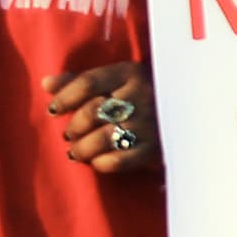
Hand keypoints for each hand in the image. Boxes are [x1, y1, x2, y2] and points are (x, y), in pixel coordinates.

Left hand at [46, 61, 160, 177]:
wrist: (191, 112)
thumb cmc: (142, 95)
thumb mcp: (117, 80)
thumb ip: (80, 81)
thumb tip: (45, 83)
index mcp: (130, 73)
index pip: (88, 83)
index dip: (65, 97)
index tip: (54, 110)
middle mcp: (142, 96)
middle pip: (92, 112)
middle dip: (73, 127)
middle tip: (68, 135)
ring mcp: (150, 124)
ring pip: (102, 138)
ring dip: (82, 148)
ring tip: (76, 151)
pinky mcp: (156, 149)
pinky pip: (119, 160)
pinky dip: (101, 163)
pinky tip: (96, 161)